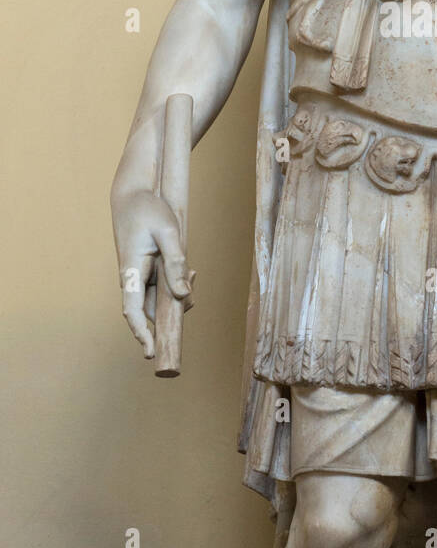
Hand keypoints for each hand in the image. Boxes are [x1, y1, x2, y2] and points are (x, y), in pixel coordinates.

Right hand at [113, 188, 192, 358]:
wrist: (132, 194)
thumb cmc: (147, 211)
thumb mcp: (167, 232)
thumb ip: (175, 262)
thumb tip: (182, 295)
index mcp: (132, 271)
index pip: (134, 311)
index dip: (142, 334)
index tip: (151, 353)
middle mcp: (133, 278)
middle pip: (154, 309)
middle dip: (176, 308)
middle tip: (193, 279)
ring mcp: (139, 276)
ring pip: (161, 298)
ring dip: (179, 295)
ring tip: (192, 272)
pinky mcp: (146, 271)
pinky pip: (162, 287)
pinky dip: (177, 284)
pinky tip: (190, 271)